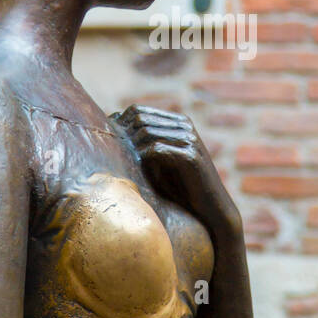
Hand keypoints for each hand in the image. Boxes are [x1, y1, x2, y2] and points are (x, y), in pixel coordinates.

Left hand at [111, 105, 241, 241]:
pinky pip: (157, 149)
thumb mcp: (161, 160)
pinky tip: (136, 169)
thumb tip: (113, 128)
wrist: (210, 207)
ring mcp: (189, 140)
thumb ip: (145, 144)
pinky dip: (143, 158)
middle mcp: (185, 126)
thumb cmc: (181, 185)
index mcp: (178, 122)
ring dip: (131, 147)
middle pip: (140, 119)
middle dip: (122, 134)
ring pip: (147, 133)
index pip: (138, 110)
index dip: (119, 124)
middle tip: (110, 153)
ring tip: (120, 162)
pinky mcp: (190, 157)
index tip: (107, 142)